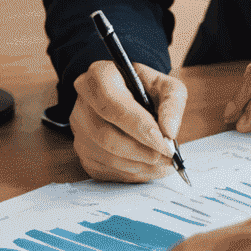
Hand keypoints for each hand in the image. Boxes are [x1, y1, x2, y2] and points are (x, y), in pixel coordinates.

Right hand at [70, 58, 186, 182]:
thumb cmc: (145, 89)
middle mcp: (83, 102)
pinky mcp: (82, 151)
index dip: (140, 127)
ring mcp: (78, 129)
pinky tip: (147, 167)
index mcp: (100, 76)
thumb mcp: (165, 85)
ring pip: (105, 156)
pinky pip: (104, 170)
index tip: (165, 142)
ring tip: (163, 163)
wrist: (127, 95)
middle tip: (168, 157)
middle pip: (107, 135)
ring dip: (138, 165)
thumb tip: (170, 132)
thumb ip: (172, 103)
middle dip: (141, 151)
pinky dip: (130, 173)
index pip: (114, 106)